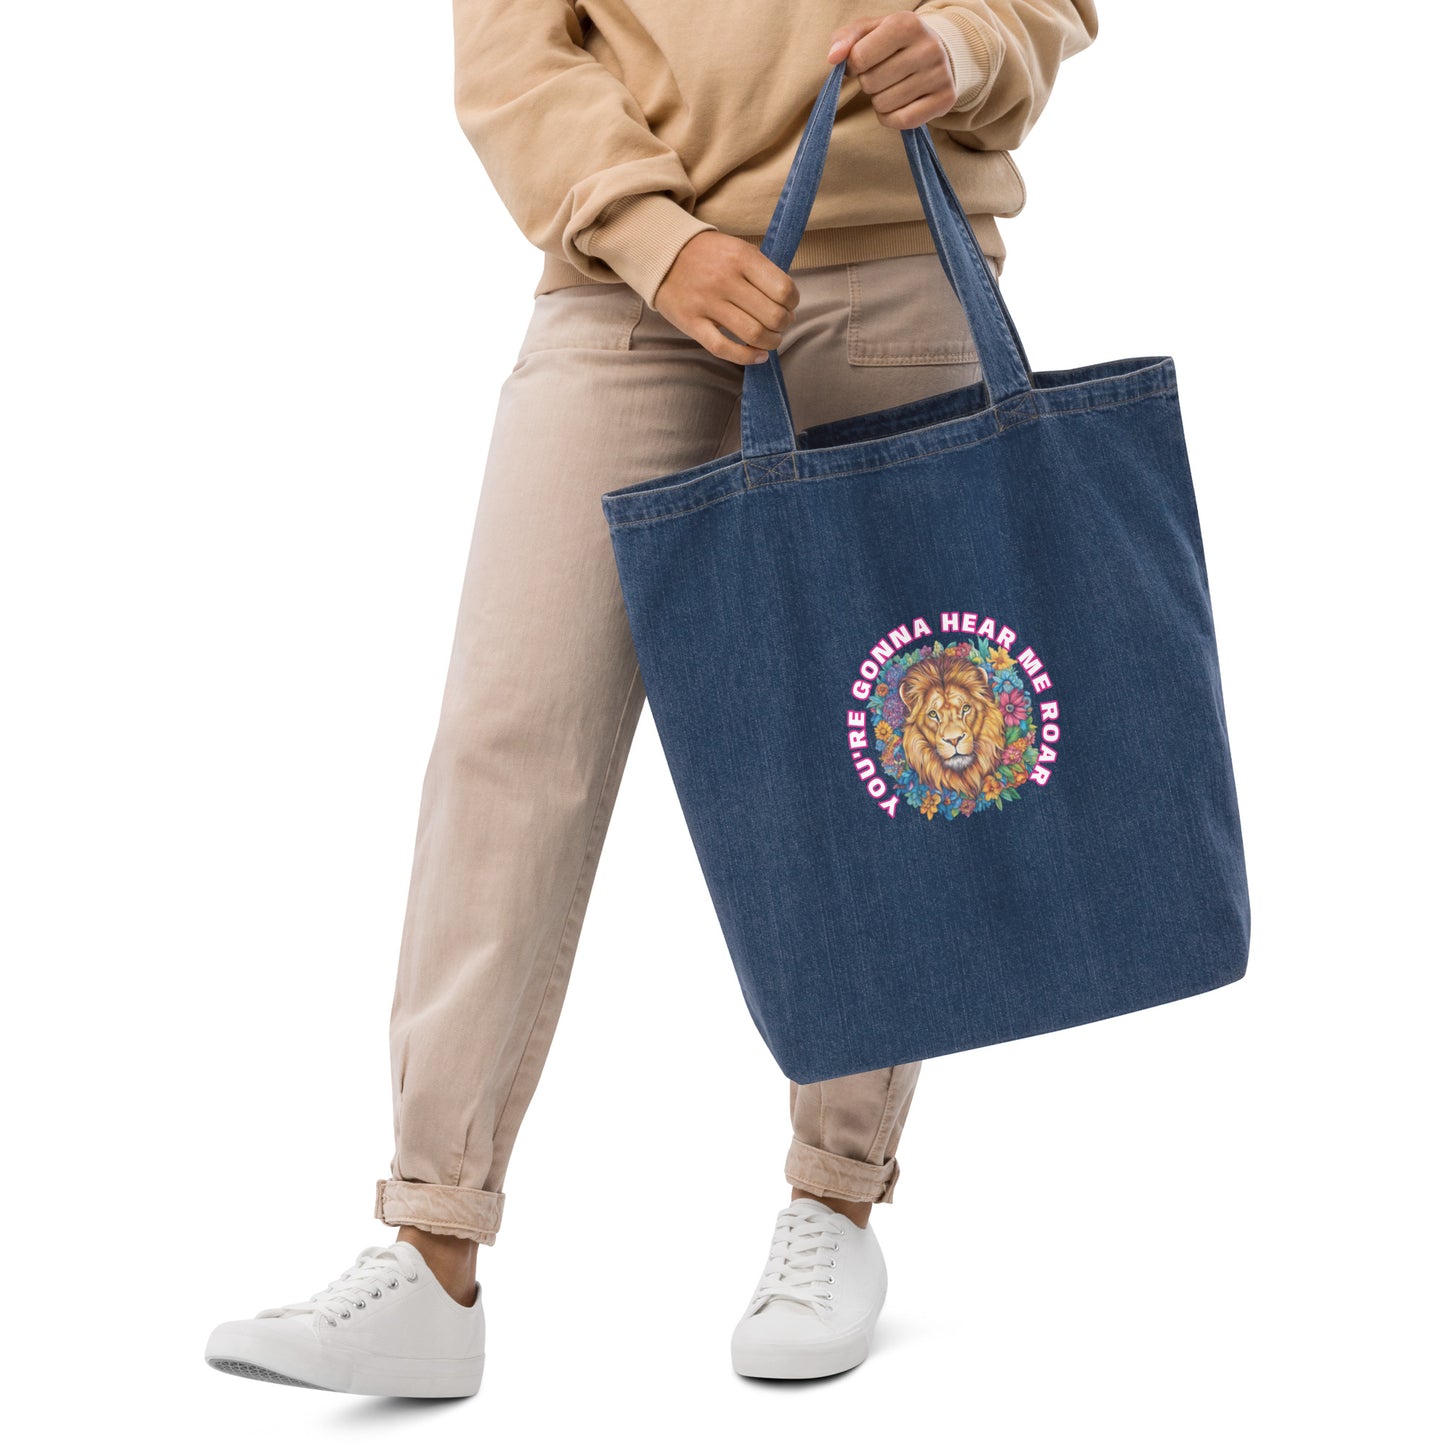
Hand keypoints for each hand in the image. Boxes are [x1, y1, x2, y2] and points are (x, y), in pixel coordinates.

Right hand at [654, 231, 799, 365]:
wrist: (663, 256)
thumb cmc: (709, 255)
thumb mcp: (738, 249)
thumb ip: (762, 272)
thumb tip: (788, 306)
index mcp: (741, 258)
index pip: (783, 290)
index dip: (793, 303)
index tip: (789, 306)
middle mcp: (725, 280)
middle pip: (772, 315)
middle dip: (784, 325)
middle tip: (780, 325)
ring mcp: (707, 303)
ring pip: (753, 334)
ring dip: (770, 342)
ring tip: (770, 340)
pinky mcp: (692, 323)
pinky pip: (724, 348)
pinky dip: (747, 357)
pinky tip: (758, 356)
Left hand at [827, 12, 957, 128]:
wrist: (939, 52)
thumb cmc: (894, 42)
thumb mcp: (870, 30)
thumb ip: (846, 38)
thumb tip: (833, 58)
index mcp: (906, 23)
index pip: (859, 57)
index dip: (852, 65)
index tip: (861, 62)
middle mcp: (928, 47)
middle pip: (871, 83)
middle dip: (868, 82)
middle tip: (882, 74)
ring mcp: (939, 74)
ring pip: (884, 105)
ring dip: (879, 101)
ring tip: (892, 86)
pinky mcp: (945, 99)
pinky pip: (901, 121)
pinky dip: (891, 118)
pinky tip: (899, 103)